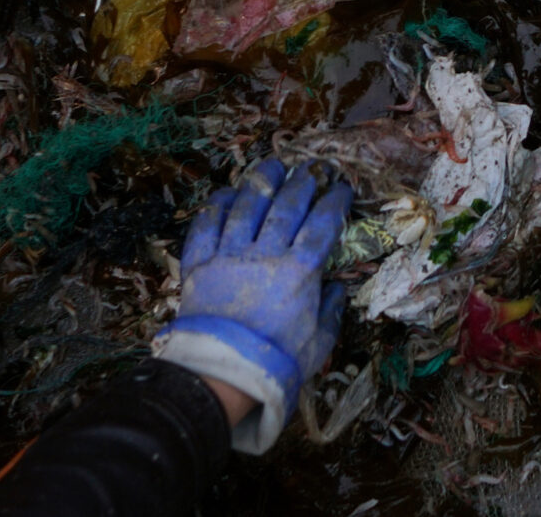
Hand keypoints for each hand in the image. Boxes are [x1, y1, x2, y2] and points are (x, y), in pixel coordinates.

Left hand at [161, 161, 352, 423]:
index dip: (334, 201)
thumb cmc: (277, 363)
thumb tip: (337, 288)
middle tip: (309, 171)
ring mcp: (229, 256)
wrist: (222, 375)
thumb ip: (331, 310)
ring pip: (247, 207)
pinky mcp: (199, 264)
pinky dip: (217, 206)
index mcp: (299, 272)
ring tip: (271, 166)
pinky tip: (227, 194)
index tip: (341, 188)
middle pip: (286, 207)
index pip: (322, 224)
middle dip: (301, 184)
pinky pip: (207, 225)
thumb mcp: (319, 341)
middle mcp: (265, 255)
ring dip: (261, 183)